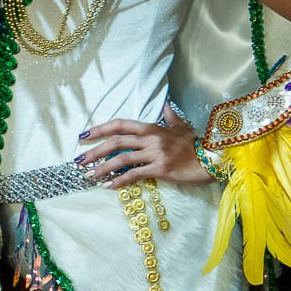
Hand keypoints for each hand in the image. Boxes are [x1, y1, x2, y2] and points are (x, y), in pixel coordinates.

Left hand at [76, 104, 211, 187]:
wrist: (211, 159)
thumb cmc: (194, 144)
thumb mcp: (181, 126)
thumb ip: (170, 116)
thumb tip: (165, 104)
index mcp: (151, 127)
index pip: (120, 125)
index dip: (100, 129)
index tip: (84, 136)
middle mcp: (150, 138)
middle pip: (115, 142)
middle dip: (94, 151)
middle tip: (79, 161)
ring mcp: (155, 153)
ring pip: (122, 159)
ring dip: (102, 168)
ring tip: (89, 176)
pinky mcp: (160, 168)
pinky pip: (134, 175)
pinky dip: (119, 181)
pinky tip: (108, 186)